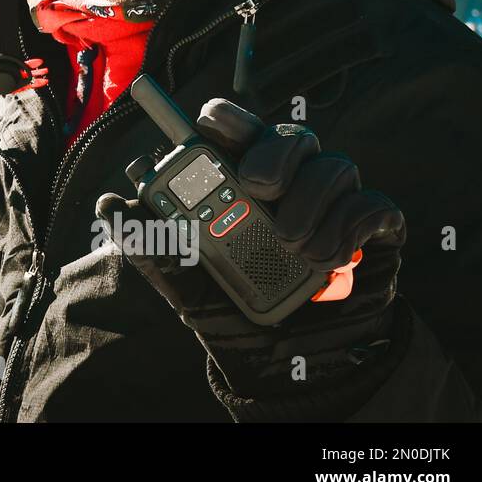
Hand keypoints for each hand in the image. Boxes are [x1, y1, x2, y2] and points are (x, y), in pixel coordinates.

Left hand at [97, 98, 405, 399]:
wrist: (289, 363)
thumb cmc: (231, 311)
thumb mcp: (181, 281)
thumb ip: (147, 243)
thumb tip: (109, 204)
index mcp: (240, 182)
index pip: (236, 131)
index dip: (226, 118)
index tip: (210, 123)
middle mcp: (290, 182)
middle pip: (290, 136)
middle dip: (272, 153)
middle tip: (257, 186)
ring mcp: (333, 202)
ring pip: (334, 165)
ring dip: (310, 201)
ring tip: (291, 243)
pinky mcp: (370, 226)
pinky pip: (371, 205)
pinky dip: (348, 225)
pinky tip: (327, 254)